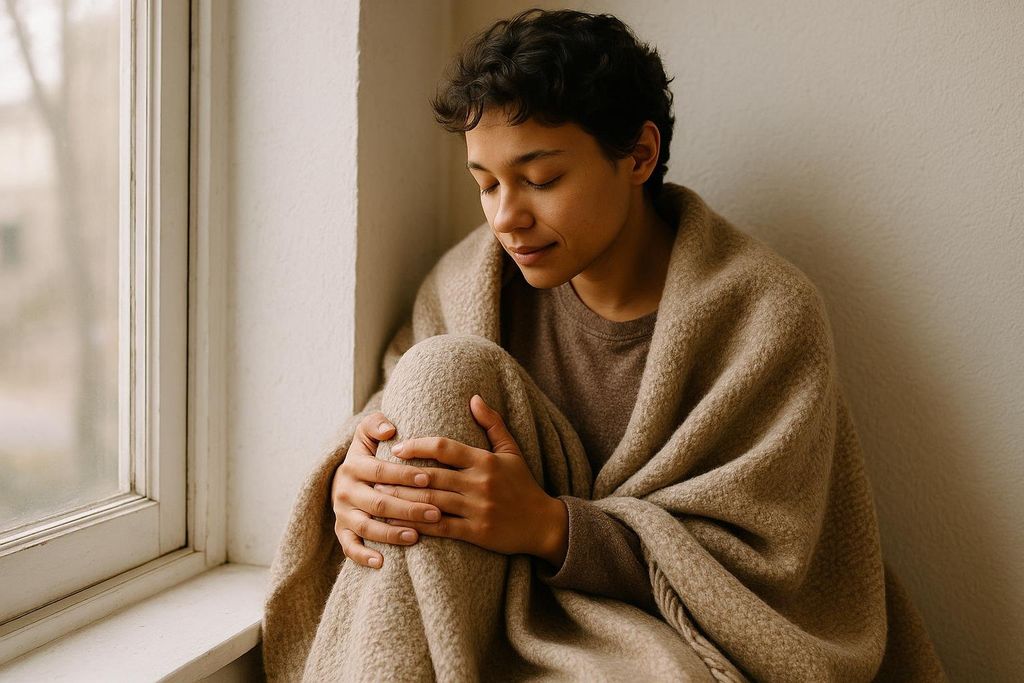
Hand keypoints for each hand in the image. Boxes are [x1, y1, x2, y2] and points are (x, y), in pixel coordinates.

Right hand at [331, 411, 444, 568]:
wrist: (346, 476)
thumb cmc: (369, 453)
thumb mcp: (367, 433)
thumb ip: (376, 423)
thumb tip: (390, 429)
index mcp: (353, 465)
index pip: (381, 471)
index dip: (405, 475)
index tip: (429, 479)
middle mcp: (344, 490)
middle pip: (378, 502)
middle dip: (408, 508)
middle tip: (436, 512)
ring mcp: (342, 513)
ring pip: (366, 527)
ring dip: (391, 534)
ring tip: (417, 536)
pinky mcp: (341, 531)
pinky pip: (349, 547)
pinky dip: (363, 556)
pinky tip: (382, 562)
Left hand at [373, 394, 567, 563]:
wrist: (544, 524)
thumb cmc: (524, 485)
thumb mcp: (512, 451)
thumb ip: (492, 423)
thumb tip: (475, 397)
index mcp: (485, 461)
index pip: (445, 448)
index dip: (418, 446)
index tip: (398, 447)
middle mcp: (480, 483)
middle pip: (432, 476)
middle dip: (401, 475)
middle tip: (375, 473)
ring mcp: (477, 509)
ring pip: (432, 502)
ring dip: (403, 499)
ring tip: (380, 495)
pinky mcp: (476, 532)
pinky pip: (441, 528)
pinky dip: (417, 525)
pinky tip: (399, 523)